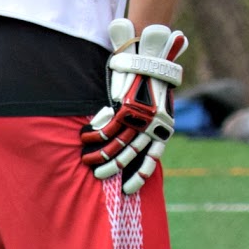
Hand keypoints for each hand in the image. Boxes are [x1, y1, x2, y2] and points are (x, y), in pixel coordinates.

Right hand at [81, 19, 186, 194]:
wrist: (153, 58)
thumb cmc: (153, 82)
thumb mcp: (157, 106)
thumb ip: (147, 124)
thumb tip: (133, 141)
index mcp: (163, 127)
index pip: (152, 158)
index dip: (139, 175)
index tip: (128, 190)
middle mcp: (153, 125)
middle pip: (130, 155)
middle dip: (112, 168)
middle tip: (98, 176)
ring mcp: (139, 117)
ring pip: (116, 145)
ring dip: (100, 155)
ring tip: (87, 161)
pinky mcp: (126, 107)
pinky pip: (107, 128)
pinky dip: (95, 135)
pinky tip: (85, 139)